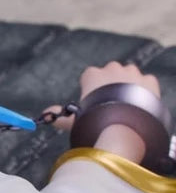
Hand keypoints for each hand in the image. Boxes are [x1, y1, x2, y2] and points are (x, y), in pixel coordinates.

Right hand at [47, 61, 161, 162]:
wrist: (124, 124)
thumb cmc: (95, 121)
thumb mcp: (75, 120)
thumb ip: (60, 117)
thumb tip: (44, 115)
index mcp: (92, 74)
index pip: (90, 75)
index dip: (91, 88)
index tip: (94, 101)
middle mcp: (112, 68)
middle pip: (110, 72)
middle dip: (111, 83)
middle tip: (111, 103)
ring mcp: (132, 73)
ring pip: (130, 75)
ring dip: (129, 84)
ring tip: (127, 104)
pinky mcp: (149, 80)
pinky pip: (147, 82)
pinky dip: (145, 91)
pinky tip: (141, 104)